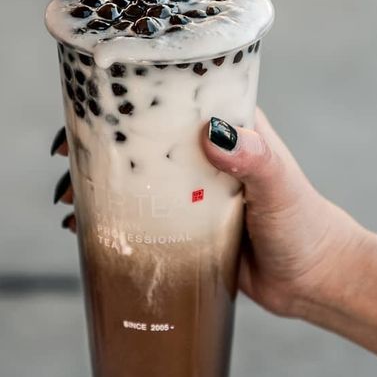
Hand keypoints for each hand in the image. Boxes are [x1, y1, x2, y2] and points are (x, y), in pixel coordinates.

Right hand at [51, 110, 363, 317]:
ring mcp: (190, 190)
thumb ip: (255, 159)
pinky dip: (107, 219)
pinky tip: (81, 231)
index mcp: (225, 125)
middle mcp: (201, 152)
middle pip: (139, 137)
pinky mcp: (183, 227)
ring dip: (94, 183)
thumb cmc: (304, 223)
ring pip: (133, 177)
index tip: (86, 106)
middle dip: (96, 142)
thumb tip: (216, 134)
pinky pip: (138, 217)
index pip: (168, 96)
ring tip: (66, 200)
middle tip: (63, 156)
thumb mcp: (279, 186)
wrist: (313, 279)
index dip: (124, 97)